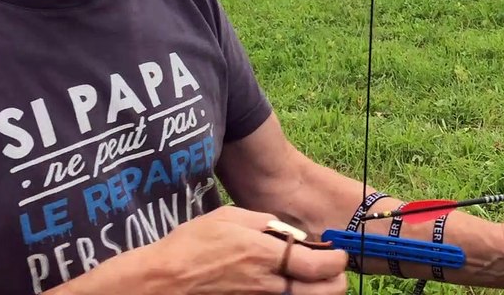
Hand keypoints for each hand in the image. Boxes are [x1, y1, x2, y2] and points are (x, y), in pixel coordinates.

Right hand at [77, 205, 348, 294]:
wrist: (164, 280)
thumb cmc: (194, 243)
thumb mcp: (230, 216)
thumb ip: (267, 223)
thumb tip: (293, 233)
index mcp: (266, 255)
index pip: (321, 266)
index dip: (339, 259)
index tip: (338, 251)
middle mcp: (269, 284)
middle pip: (325, 293)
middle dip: (336, 281)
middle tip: (330, 269)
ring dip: (317, 291)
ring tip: (308, 278)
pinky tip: (286, 285)